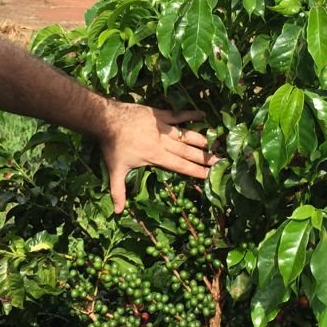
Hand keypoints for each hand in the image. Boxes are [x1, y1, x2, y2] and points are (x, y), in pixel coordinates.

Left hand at [98, 103, 218, 213]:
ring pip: (185, 134)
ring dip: (200, 139)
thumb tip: (117, 212)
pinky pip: (178, 114)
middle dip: (204, 157)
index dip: (195, 171)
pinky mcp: (159, 114)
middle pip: (187, 151)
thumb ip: (118, 191)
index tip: (209, 174)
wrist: (106, 119)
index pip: (180, 166)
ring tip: (215, 144)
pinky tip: (202, 115)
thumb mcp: (115, 170)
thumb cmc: (112, 146)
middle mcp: (162, 142)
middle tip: (220, 161)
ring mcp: (162, 127)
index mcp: (156, 156)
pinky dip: (190, 114)